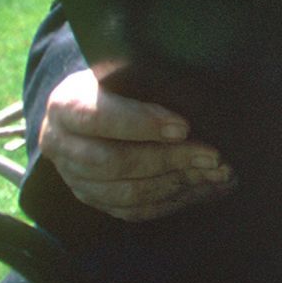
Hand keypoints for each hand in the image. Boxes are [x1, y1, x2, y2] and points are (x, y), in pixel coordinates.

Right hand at [38, 68, 234, 221]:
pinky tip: (207, 190)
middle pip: (114, 162)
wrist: (86, 109)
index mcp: (66, 106)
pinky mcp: (94, 199)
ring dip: (178, 184)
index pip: (98, 118)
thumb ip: (146, 81)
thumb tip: (198, 94)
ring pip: (126, 194)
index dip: (141, 124)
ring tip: (219, 175)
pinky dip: (174, 201)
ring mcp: (75, 179)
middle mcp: (62, 146)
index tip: (184, 127)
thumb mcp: (121, 70)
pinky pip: (134, 211)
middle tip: (213, 157)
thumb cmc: (115, 82)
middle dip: (170, 160)